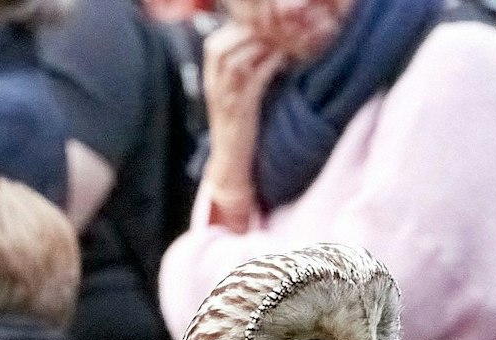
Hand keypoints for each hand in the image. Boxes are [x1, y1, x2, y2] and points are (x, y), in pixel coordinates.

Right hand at [200, 22, 284, 226]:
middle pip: (224, 43)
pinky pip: (253, 79)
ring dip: (261, 45)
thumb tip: (267, 44)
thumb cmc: (240, 124)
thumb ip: (244, 68)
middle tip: (277, 26)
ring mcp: (224, 97)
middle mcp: (213, 83)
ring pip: (237, 58)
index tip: (266, 23)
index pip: (219, 39)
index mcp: (211, 76)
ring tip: (283, 39)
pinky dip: (268, 65)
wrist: (232, 161)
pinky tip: (284, 58)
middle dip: (250, 32)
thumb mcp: (237, 92)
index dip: (241, 27)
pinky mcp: (240, 110)